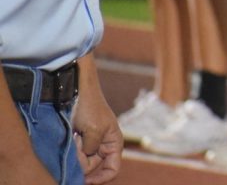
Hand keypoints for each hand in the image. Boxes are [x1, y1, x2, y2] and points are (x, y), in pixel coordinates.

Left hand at [72, 57, 121, 183]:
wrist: (77, 91)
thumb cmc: (90, 108)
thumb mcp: (93, 131)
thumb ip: (90, 151)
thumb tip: (82, 165)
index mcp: (114, 144)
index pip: (112, 170)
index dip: (101, 179)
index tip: (85, 180)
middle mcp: (104, 147)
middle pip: (94, 168)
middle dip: (83, 163)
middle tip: (76, 149)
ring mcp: (91, 145)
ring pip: (83, 163)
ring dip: (76, 156)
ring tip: (73, 140)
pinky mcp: (79, 143)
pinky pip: (76, 156)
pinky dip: (71, 152)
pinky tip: (71, 140)